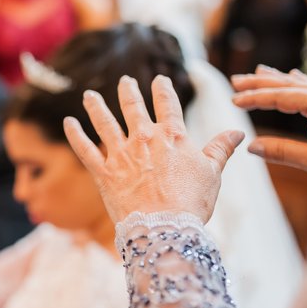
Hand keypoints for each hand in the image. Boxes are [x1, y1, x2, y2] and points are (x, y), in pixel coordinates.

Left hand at [64, 75, 244, 222]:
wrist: (163, 228)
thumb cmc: (192, 203)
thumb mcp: (213, 173)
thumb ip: (220, 149)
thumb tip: (238, 132)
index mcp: (172, 136)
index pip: (167, 104)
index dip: (163, 89)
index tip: (159, 79)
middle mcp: (144, 138)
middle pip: (133, 107)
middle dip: (129, 91)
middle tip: (125, 80)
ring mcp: (122, 154)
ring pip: (105, 122)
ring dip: (96, 106)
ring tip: (89, 95)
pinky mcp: (104, 172)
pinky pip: (84, 149)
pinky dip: (75, 134)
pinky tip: (68, 122)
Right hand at [232, 66, 306, 180]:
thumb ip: (282, 151)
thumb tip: (251, 146)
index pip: (280, 96)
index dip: (255, 98)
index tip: (234, 100)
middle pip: (288, 84)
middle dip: (260, 82)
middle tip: (236, 81)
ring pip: (301, 83)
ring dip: (276, 79)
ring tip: (258, 72)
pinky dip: (297, 82)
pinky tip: (293, 76)